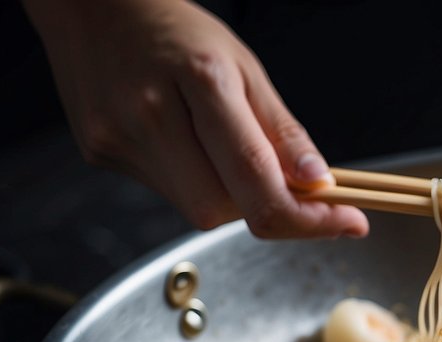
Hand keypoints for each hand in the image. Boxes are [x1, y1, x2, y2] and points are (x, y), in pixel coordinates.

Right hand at [24, 0, 367, 239]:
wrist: (92, 7)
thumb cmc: (177, 32)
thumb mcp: (245, 68)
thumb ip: (283, 133)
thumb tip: (320, 186)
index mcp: (201, 80)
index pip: (259, 179)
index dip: (308, 218)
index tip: (349, 221)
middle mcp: (152, 114)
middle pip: (224, 210)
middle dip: (265, 208)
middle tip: (285, 186)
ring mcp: (119, 137)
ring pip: (197, 209)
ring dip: (230, 197)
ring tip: (222, 150)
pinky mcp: (100, 154)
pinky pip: (168, 193)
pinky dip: (194, 182)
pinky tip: (186, 145)